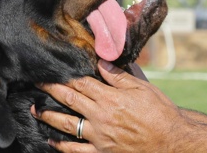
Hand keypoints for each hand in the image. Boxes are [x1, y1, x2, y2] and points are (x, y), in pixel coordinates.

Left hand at [33, 60, 206, 151]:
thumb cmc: (160, 112)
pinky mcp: (102, 152)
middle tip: (37, 83)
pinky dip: (61, 146)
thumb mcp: (143, 88)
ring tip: (35, 109)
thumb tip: (101, 63)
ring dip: (49, 116)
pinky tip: (51, 141)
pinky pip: (76, 151)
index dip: (66, 75)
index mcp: (111, 99)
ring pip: (68, 125)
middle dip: (51, 90)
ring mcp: (99, 137)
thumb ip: (119, 76)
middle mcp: (101, 117)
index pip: (82, 83)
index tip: (52, 69)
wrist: (171, 140)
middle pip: (70, 100)